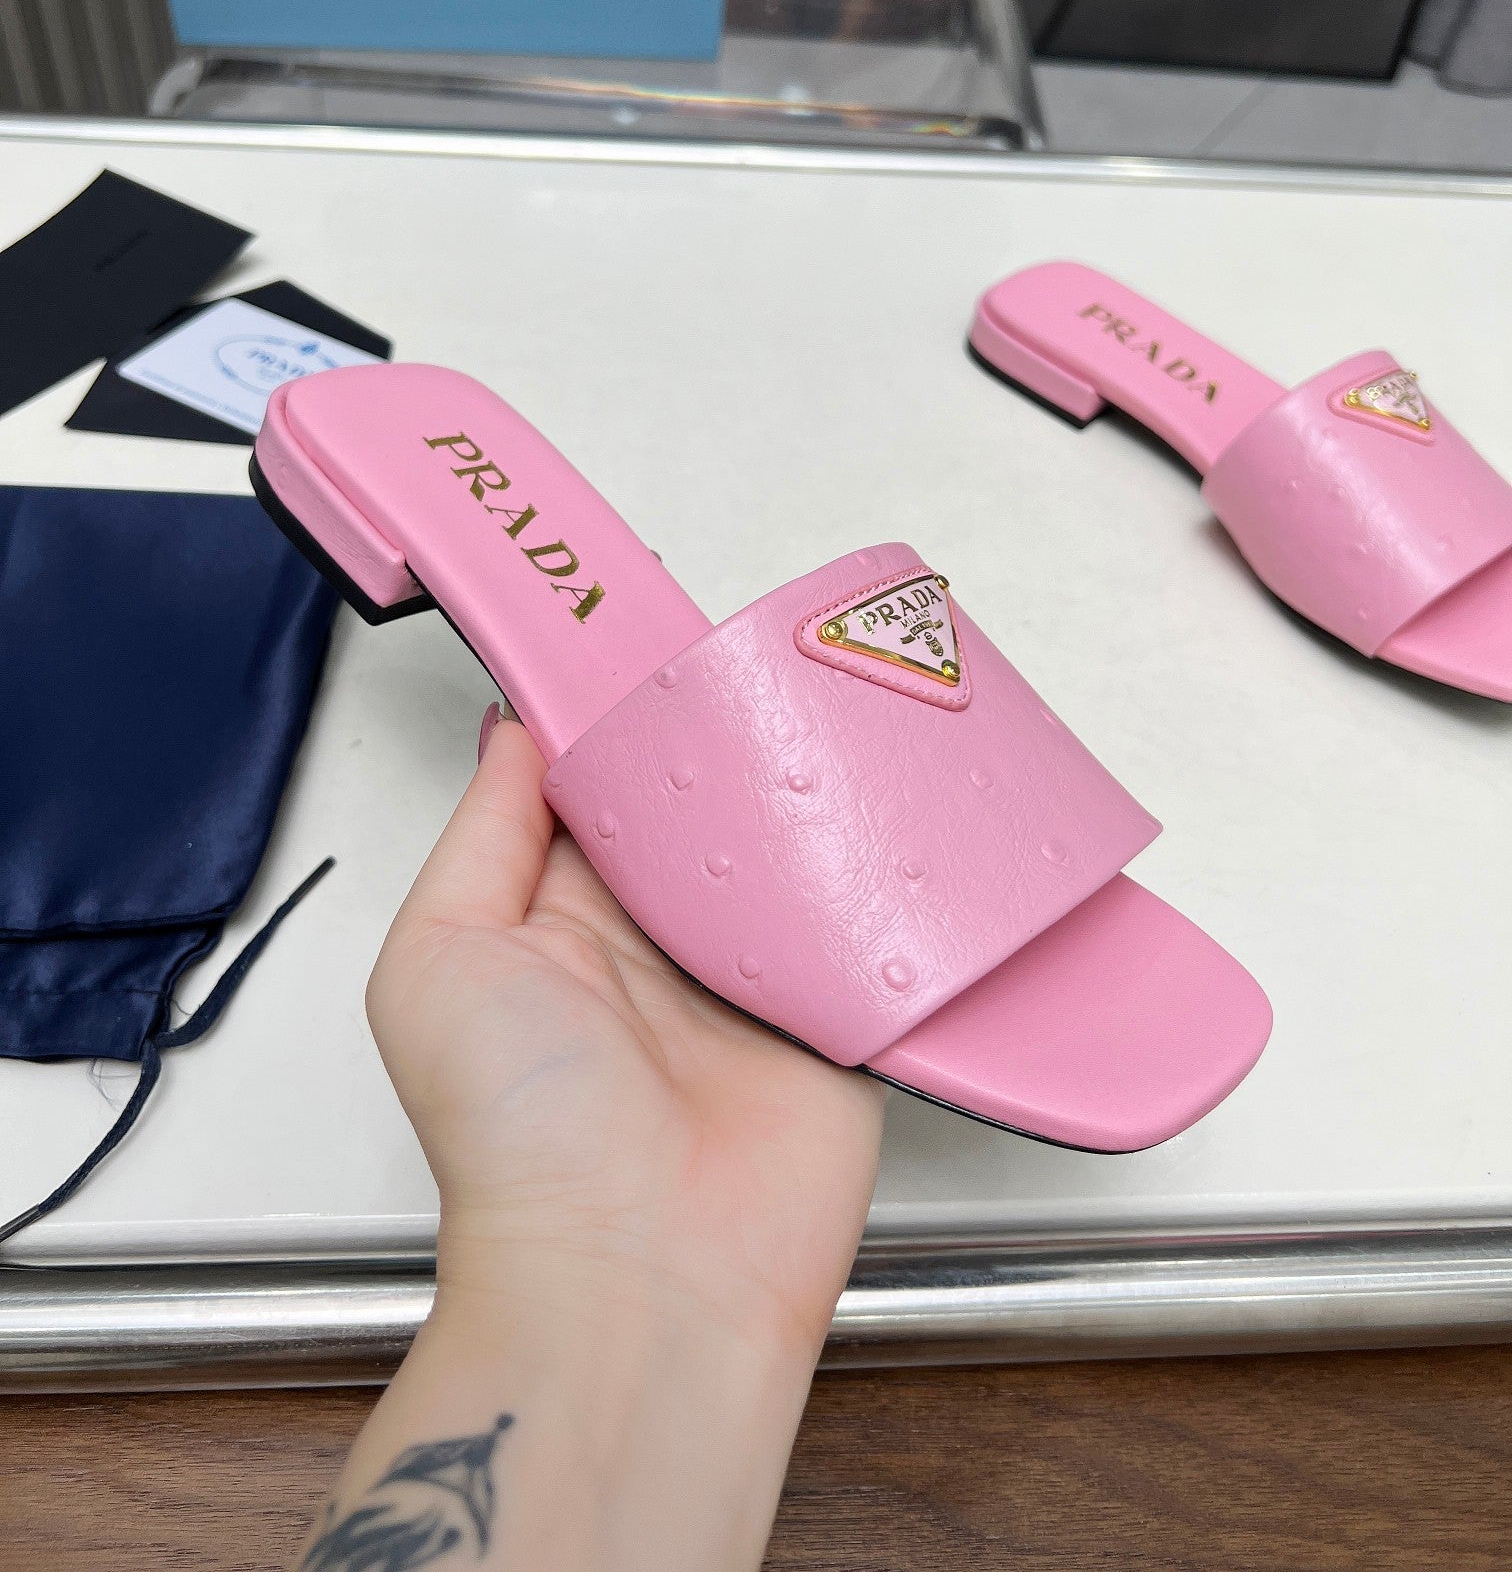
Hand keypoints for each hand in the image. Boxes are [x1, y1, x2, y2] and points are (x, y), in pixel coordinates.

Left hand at [366, 705, 884, 1362]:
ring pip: (786, 856)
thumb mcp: (441, 959)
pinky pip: (862, 926)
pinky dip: (872, 883)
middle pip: (700, 811)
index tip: (647, 647)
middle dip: (722, 750)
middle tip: (751, 666)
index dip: (618, 722)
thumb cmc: (517, 1143)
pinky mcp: (835, 1019)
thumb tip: (516, 730)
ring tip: (824, 722)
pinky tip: (883, 821)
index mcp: (557, 922)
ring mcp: (750, 982)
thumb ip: (482, 834)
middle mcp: (655, 946)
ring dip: (801, 810)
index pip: (596, 790)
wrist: (640, 1284)